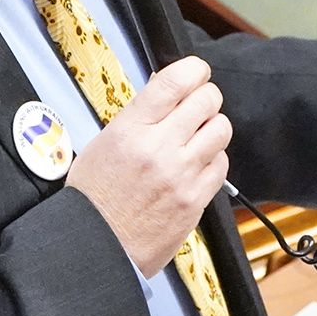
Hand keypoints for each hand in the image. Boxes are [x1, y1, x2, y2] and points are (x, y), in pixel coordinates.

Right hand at [66, 56, 230, 276]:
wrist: (97, 245)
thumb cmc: (94, 197)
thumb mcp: (104, 143)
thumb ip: (138, 116)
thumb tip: (166, 91)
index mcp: (131, 129)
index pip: (174, 81)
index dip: (194, 70)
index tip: (197, 72)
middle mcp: (159, 148)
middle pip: (207, 100)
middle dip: (205, 97)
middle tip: (198, 105)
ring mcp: (181, 175)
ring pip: (221, 129)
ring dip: (212, 127)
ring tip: (197, 137)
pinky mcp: (195, 199)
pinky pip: (222, 165)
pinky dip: (213, 160)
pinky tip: (197, 165)